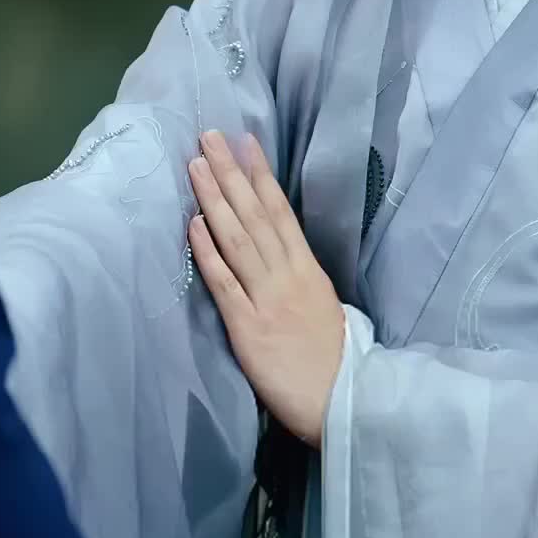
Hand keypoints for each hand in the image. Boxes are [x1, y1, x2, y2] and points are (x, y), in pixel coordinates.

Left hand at [188, 129, 343, 446]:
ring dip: (215, 199)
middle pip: (256, 215)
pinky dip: (208, 251)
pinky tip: (194, 224)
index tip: (246, 143)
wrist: (344, 401)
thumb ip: (302, 282)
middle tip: (209, 136)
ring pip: (238, 239)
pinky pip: (225, 283)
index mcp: (309, 271)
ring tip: (196, 165)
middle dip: (231, 173)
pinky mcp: (248, 327)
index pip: (281, 213)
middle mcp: (288, 276)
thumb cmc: (335, 363)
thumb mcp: (327, 309)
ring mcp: (268, 298)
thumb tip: (283, 257)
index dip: (261, 176)